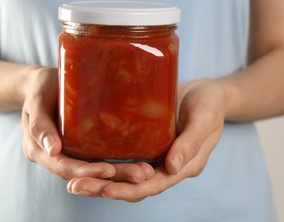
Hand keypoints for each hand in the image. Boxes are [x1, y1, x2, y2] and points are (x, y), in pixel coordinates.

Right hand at [22, 67, 153, 181]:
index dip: (87, 171)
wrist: (44, 84)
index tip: (109, 170)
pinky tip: (139, 161)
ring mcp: (69, 153)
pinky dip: (117, 162)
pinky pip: (98, 158)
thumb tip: (52, 149)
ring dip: (119, 173)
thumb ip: (40, 124)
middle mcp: (55, 157)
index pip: (64, 167)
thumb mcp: (37, 100)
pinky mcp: (82, 147)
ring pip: (94, 169)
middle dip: (112, 177)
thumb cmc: (40, 88)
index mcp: (39, 151)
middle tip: (141, 174)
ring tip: (145, 172)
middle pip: (84, 174)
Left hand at [67, 79, 225, 201]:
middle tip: (75, 187)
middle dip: (105, 189)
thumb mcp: (204, 119)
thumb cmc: (209, 104)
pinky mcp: (145, 145)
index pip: (153, 185)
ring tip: (74, 181)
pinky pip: (124, 159)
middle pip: (134, 186)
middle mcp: (165, 167)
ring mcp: (154, 157)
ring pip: (126, 176)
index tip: (104, 189)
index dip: (129, 189)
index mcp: (183, 167)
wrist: (205, 93)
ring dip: (101, 180)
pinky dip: (106, 165)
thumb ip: (191, 143)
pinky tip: (85, 162)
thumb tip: (172, 167)